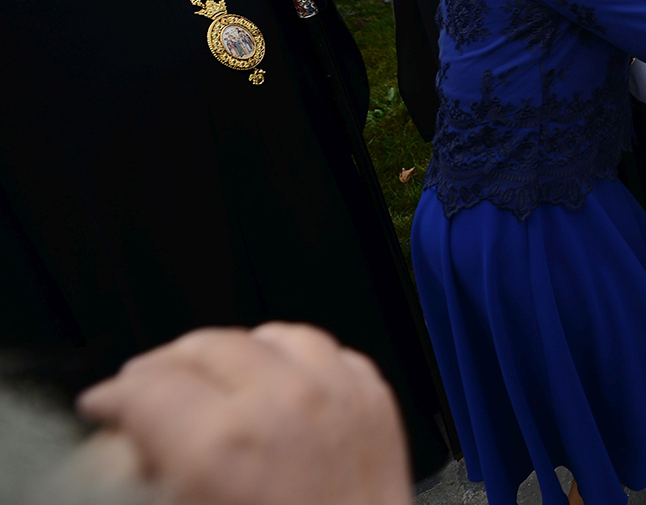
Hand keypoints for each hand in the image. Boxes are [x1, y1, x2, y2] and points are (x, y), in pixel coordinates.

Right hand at [75, 323, 412, 504]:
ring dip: (234, 355)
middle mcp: (282, 404)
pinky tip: (279, 382)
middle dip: (165, 367)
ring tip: (211, 379)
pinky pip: (327, 353)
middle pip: (205, 346)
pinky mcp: (374, 401)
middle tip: (145, 391)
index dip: (112, 398)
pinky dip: (296, 361)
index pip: (145, 386)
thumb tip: (125, 446)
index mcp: (220, 444)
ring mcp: (336, 394)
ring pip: (270, 337)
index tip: (104, 407)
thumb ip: (143, 475)